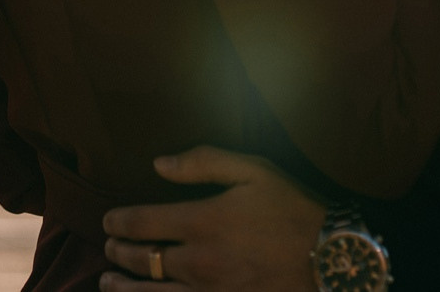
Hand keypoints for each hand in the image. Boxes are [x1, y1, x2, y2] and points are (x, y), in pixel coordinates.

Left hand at [100, 147, 323, 291]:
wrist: (332, 257)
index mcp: (202, 221)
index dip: (118, 222)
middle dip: (119, 253)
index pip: (143, 223)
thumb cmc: (293, 208)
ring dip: (125, 289)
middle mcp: (198, 262)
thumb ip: (203, 162)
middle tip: (107, 248)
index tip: (107, 221)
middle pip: (143, 261)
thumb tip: (158, 164)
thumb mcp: (253, 170)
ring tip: (108, 284)